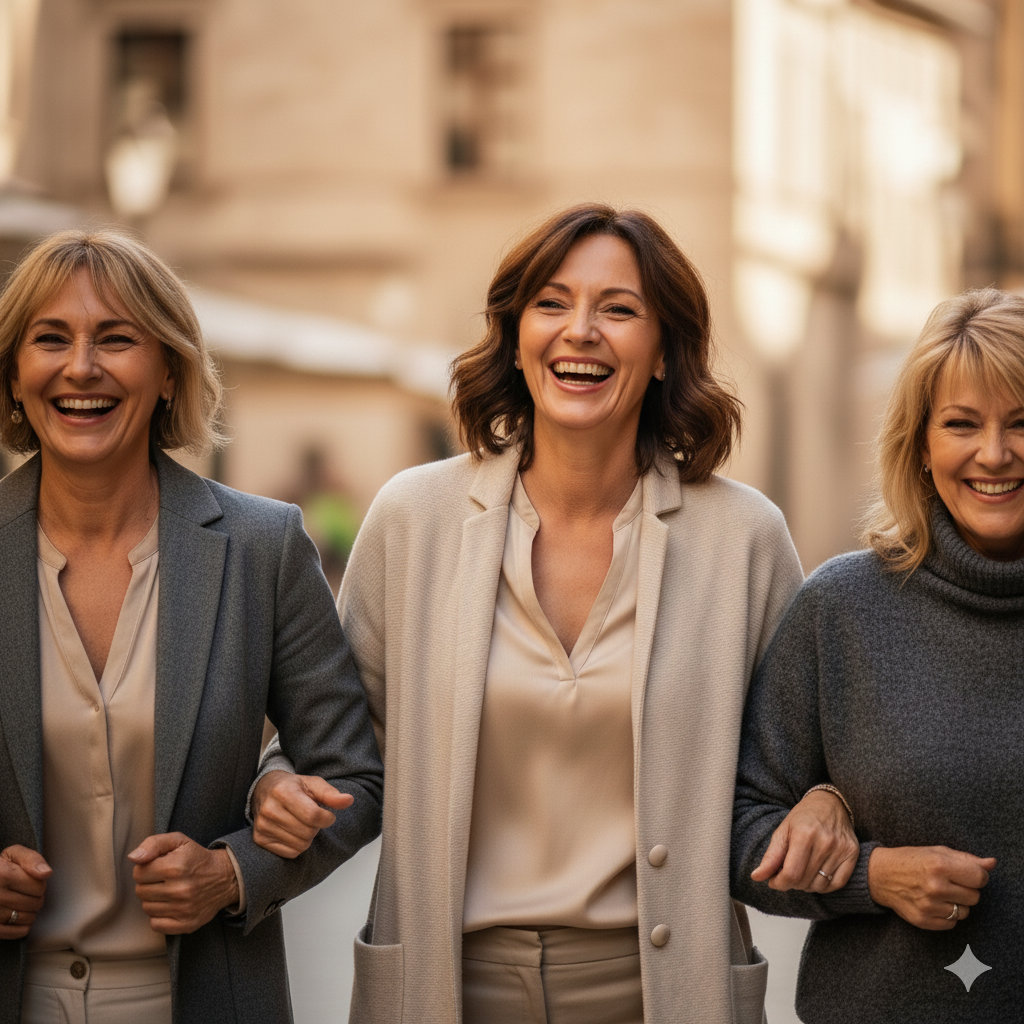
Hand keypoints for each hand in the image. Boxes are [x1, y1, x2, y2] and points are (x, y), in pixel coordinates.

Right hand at [0, 846, 50, 939]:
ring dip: (30, 912)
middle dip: (36, 898)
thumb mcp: (14, 854)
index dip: (39, 883)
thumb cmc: (1, 867)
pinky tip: (19, 916)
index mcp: (2, 874)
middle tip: (27, 893)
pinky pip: (16, 932)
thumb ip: (32, 859)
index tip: (30, 881)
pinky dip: (22, 927)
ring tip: (23, 903)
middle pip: (34, 903)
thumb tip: (47, 873)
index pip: (39, 887)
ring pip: (26, 918)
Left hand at [129, 833, 238, 934]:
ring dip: (154, 899)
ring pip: (146, 908)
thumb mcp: (179, 841)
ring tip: (168, 890)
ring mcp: (183, 909)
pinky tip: (170, 905)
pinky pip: (155, 925)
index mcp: (175, 867)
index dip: (146, 868)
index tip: (159, 866)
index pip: (138, 873)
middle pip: (140, 891)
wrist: (225, 877)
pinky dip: (159, 916)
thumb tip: (133, 857)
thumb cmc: (197, 858)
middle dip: (149, 884)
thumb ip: (153, 843)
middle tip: (164, 879)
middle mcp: (179, 889)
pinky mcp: (187, 924)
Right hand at [252, 770, 352, 858]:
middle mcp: (269, 809)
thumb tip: (349, 800)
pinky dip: (298, 845)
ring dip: (308, 837)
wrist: (264, 789)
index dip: (327, 818)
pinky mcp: (260, 839)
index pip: (313, 815)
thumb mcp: (313, 784)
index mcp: (283, 792)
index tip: (328, 815)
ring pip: (300, 845)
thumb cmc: (293, 787)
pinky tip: (294, 832)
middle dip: (316, 827)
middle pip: (308, 832)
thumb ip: (331, 794)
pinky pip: (290, 853)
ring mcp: (262, 826)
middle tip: (312, 817)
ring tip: (302, 823)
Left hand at [751, 790, 858, 892]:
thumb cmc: (803, 817)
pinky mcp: (853, 854)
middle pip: (804, 881)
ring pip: (820, 885)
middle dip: (791, 883)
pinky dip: (823, 886)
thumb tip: (756, 877)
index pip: (791, 873)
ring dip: (807, 885)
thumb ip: (770, 856)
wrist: (830, 803)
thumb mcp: (782, 831)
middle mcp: (825, 842)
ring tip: (802, 872)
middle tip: (787, 873)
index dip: (779, 883)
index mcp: (804, 834)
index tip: (774, 881)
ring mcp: (841, 849)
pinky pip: (837, 884)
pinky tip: (816, 875)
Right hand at [867, 846, 995, 929]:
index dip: (977, 875)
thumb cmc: (911, 860)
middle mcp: (935, 887)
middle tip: (949, 882)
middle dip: (966, 889)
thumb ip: (967, 859)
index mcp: (939, 865)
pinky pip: (952, 924)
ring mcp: (929, 906)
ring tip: (940, 893)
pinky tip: (933, 903)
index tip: (966, 873)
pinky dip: (946, 915)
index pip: (980, 878)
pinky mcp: (924, 921)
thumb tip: (993, 863)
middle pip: (975, 897)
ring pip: (965, 912)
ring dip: (957, 904)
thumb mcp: (936, 852)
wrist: (879, 875)